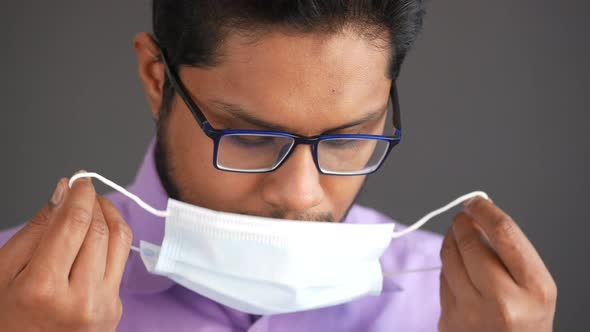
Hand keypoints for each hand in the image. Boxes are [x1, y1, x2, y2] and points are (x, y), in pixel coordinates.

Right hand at [0, 174, 132, 331]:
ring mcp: (103, 307)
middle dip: (95, 202)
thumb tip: (63, 192)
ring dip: (110, 216)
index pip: (74, 224)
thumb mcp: (4, 273)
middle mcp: (80, 299)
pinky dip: (111, 241)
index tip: (80, 179)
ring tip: (94, 207)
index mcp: (43, 289)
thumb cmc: (7, 318)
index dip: (81, 194)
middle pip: (100, 230)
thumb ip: (37, 230)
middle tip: (84, 191)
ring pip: (120, 243)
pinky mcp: (115, 310)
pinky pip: (121, 263)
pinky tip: (97, 235)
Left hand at [438, 197, 556, 331]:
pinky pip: (441, 281)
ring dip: (451, 242)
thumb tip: (479, 215)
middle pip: (469, 243)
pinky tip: (460, 272)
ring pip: (448, 259)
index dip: (485, 210)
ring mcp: (471, 313)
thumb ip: (511, 251)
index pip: (504, 233)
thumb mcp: (535, 285)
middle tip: (463, 217)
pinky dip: (448, 269)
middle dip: (462, 224)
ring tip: (461, 240)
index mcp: (534, 288)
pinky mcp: (449, 322)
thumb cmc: (526, 318)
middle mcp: (502, 302)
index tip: (475, 201)